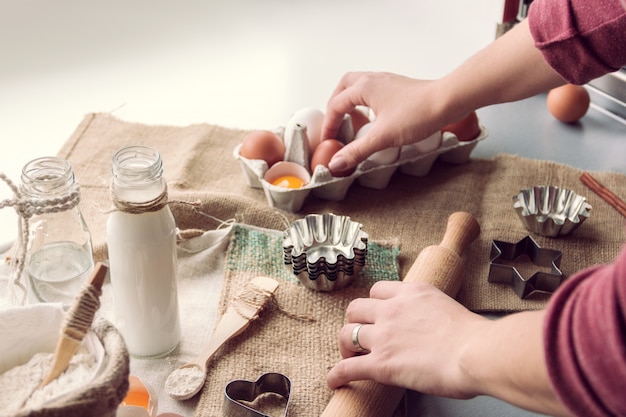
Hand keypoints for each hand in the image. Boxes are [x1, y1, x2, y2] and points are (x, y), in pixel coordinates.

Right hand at [320, 72, 449, 175]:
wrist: (448, 100)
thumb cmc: (418, 113)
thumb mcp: (382, 137)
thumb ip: (357, 151)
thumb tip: (336, 164)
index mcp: (364, 87)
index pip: (336, 105)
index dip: (329, 125)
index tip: (329, 141)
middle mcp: (373, 79)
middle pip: (344, 87)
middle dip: (335, 105)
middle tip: (334, 123)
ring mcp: (387, 81)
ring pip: (359, 85)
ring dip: (350, 100)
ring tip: (351, 118)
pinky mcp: (399, 87)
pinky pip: (374, 89)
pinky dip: (365, 100)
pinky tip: (374, 116)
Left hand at [326, 280, 488, 398]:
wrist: (477, 353)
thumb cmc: (474, 338)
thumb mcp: (447, 308)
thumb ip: (430, 312)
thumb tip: (431, 326)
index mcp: (411, 294)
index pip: (378, 290)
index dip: (373, 304)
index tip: (374, 314)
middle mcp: (393, 310)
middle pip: (356, 308)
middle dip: (354, 322)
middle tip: (359, 335)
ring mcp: (384, 336)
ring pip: (347, 334)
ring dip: (344, 346)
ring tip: (347, 356)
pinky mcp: (382, 364)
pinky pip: (347, 368)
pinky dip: (337, 375)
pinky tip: (334, 381)